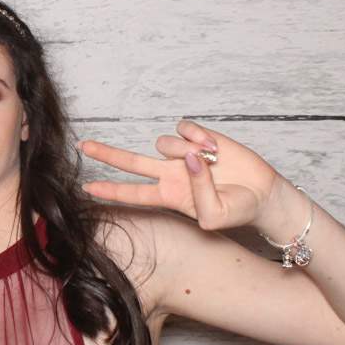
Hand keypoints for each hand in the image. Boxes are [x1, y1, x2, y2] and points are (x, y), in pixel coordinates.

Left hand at [79, 120, 290, 233]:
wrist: (262, 194)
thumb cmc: (237, 210)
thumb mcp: (215, 216)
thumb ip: (198, 192)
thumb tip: (189, 158)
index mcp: (168, 196)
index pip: (132, 194)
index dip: (110, 192)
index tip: (86, 189)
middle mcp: (169, 174)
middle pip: (130, 162)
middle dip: (107, 154)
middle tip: (83, 146)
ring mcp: (182, 154)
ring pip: (164, 143)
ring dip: (185, 151)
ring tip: (211, 162)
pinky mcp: (198, 137)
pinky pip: (184, 129)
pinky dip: (197, 136)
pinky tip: (215, 148)